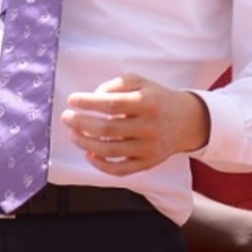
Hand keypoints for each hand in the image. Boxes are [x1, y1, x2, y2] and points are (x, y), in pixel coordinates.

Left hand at [61, 75, 211, 175]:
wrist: (185, 121)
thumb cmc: (156, 99)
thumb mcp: (140, 82)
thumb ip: (115, 85)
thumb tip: (93, 96)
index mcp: (147, 103)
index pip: (112, 104)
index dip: (88, 102)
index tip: (72, 100)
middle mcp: (149, 126)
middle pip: (107, 129)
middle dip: (81, 123)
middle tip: (66, 118)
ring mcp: (148, 147)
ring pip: (110, 151)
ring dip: (85, 143)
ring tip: (74, 134)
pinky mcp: (147, 163)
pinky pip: (120, 169)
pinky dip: (100, 165)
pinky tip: (89, 154)